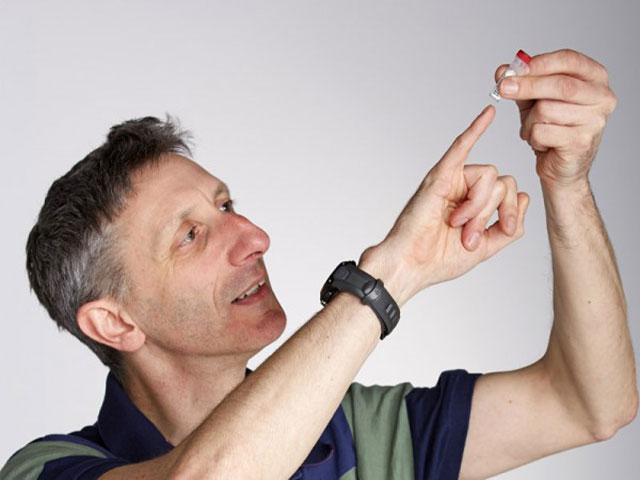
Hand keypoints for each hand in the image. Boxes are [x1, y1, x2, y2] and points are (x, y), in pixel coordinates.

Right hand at [360, 106, 529, 305]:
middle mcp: (464, 189)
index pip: (509, 191)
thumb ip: (508, 227)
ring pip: (489, 176)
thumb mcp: (485, 247)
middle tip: (469, 236)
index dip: (512, 211)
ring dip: (478, 206)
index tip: (502, 230)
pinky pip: (461, 147)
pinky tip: (490, 113)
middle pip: (501, 183)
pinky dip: (476, 129)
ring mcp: (452, 181)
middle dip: (491, 213)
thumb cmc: (437, 260)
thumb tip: (524, 197)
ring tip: (457, 225)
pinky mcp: (439, 177)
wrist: (410, 266)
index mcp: (475, 203)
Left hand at [496, 49, 616, 189]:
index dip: (539, 62)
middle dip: (527, 85)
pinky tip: (541, 142)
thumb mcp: (535, 100)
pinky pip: (542, 132)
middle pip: (560, 85)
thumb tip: (503, 70)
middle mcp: (602, 97)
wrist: (561, 165)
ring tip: (533, 129)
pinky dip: (532, 137)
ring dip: (529, 121)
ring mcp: (595, 121)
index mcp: (595, 78)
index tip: (513, 68)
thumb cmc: (551, 128)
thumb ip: (522, 82)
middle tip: (503, 87)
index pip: (569, 60)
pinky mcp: (581, 142)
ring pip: (547, 110)